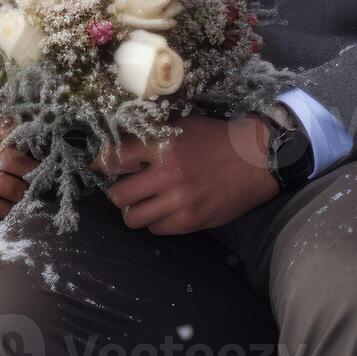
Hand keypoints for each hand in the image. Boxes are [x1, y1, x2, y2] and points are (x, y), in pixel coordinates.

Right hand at [0, 114, 37, 221]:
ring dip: (16, 192)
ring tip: (21, 196)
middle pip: (5, 155)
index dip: (24, 142)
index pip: (1, 129)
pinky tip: (4, 211)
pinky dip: (0, 209)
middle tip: (36, 177)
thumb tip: (13, 147)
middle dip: (27, 168)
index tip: (35, 152)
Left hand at [95, 115, 278, 234]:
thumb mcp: (182, 126)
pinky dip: (155, 221)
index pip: (114, 159)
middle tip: (123, 188)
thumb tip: (119, 149)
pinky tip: (163, 211)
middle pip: (118, 195)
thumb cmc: (216, 138)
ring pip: (133, 217)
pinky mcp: (191, 220)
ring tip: (141, 204)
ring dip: (133, 211)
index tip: (100, 166)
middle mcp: (166, 174)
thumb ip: (152, 137)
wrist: (256, 159)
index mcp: (162, 145)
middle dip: (117, 192)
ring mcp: (179, 200)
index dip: (102, 164)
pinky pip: (157, 229)